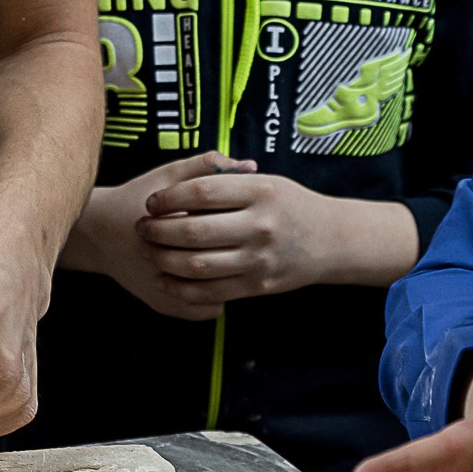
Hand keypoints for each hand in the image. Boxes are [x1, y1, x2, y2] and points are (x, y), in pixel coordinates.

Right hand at [64, 153, 255, 321]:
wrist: (98, 233)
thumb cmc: (137, 199)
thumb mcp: (168, 174)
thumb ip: (206, 164)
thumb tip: (251, 166)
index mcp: (173, 224)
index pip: (226, 229)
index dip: (242, 221)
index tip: (244, 215)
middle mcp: (167, 262)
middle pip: (227, 263)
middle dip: (242, 251)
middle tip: (245, 239)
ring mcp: (165, 290)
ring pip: (221, 292)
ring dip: (232, 277)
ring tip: (229, 259)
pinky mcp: (163, 306)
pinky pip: (208, 310)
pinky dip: (215, 297)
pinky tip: (212, 278)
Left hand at [137, 163, 380, 304]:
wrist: (331, 241)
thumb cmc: (292, 206)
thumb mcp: (267, 181)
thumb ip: (227, 180)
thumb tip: (184, 181)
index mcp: (259, 192)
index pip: (201, 192)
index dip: (169, 198)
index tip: (152, 202)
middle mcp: (258, 226)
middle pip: (193, 230)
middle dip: (158, 230)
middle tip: (142, 228)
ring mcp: (257, 259)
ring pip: (196, 264)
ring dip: (164, 259)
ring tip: (149, 251)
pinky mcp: (256, 286)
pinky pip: (210, 291)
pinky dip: (182, 287)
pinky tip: (167, 278)